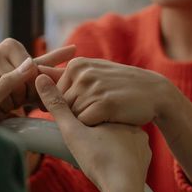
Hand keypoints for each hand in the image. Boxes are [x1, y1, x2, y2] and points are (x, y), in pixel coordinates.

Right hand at [0, 39, 74, 119]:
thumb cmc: (9, 94)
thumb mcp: (31, 79)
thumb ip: (49, 64)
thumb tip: (76, 49)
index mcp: (9, 46)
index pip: (30, 65)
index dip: (31, 83)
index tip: (26, 92)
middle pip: (16, 76)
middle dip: (19, 93)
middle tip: (14, 101)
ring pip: (0, 85)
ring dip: (4, 100)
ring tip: (1, 105)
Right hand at [36, 74, 149, 191]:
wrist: (125, 191)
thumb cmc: (98, 160)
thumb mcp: (72, 131)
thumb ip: (57, 106)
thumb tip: (40, 78)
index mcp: (113, 111)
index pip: (91, 108)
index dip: (78, 122)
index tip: (75, 137)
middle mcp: (129, 121)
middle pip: (103, 125)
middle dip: (91, 137)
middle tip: (84, 152)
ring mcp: (139, 140)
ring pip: (116, 141)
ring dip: (103, 149)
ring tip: (94, 162)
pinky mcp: (143, 157)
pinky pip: (127, 155)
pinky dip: (116, 160)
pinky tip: (109, 170)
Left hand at [54, 57, 172, 125]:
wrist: (155, 92)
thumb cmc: (120, 86)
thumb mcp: (93, 74)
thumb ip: (64, 77)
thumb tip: (36, 73)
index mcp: (76, 65)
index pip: (56, 96)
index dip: (71, 107)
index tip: (91, 104)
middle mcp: (82, 73)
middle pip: (64, 107)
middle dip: (79, 115)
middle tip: (101, 111)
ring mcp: (92, 87)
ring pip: (73, 117)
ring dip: (88, 122)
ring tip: (107, 114)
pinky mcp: (103, 103)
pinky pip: (85, 123)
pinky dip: (96, 127)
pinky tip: (111, 119)